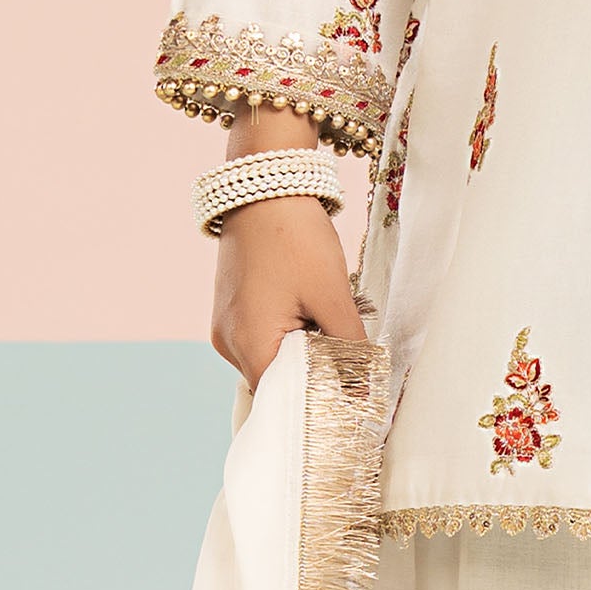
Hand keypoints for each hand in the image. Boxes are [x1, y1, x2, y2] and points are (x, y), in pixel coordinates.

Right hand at [210, 193, 367, 390]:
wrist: (264, 184)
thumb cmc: (296, 237)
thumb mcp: (333, 298)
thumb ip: (350, 351)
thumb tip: (364, 394)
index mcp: (249, 345)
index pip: (285, 402)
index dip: (319, 405)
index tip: (351, 404)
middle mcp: (228, 344)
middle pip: (278, 384)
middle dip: (313, 378)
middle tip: (349, 363)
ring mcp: (226, 327)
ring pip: (272, 362)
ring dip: (302, 356)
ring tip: (327, 327)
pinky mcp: (231, 311)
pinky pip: (262, 340)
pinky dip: (288, 338)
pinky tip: (309, 315)